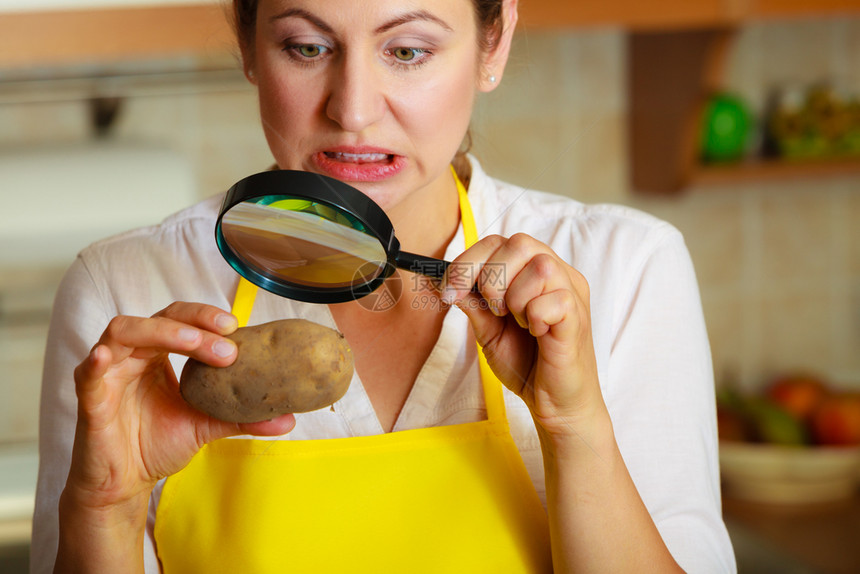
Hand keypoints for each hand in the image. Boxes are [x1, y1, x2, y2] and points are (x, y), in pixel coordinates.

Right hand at [65, 302, 295, 510]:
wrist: (124, 484)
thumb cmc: (156, 445)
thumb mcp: (206, 426)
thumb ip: (242, 418)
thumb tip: (288, 419)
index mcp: (158, 353)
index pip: (182, 319)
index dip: (206, 317)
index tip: (237, 328)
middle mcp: (133, 354)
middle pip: (160, 318)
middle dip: (195, 324)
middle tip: (227, 339)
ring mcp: (108, 371)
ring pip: (125, 332)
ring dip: (163, 333)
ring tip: (195, 344)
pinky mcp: (89, 396)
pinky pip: (87, 371)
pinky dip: (97, 360)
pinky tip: (106, 356)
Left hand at [440, 233, 603, 437]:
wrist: (556, 405)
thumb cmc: (528, 364)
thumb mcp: (489, 331)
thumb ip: (473, 304)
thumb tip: (450, 282)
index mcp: (534, 272)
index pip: (499, 242)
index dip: (468, 262)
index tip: (449, 291)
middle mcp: (557, 274)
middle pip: (520, 243)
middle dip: (491, 277)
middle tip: (493, 311)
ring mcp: (572, 293)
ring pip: (540, 266)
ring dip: (516, 298)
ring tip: (520, 323)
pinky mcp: (578, 317)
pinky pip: (554, 299)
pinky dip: (535, 317)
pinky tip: (539, 334)